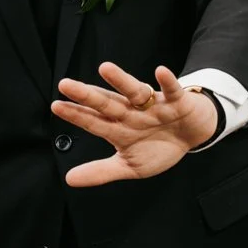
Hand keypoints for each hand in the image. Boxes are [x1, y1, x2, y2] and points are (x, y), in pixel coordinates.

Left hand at [52, 64, 218, 187]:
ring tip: (105, 68)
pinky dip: (167, 82)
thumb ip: (101, 172)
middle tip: (65, 85)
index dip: (76, 114)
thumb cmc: (158, 147)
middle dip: (87, 95)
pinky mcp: (177, 102)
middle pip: (107, 103)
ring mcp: (153, 106)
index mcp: (119, 128)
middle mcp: (132, 113)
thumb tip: (69, 179)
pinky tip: (160, 72)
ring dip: (121, 80)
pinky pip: (172, 91)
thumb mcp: (129, 166)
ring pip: (135, 91)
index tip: (56, 106)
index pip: (94, 121)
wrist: (192, 135)